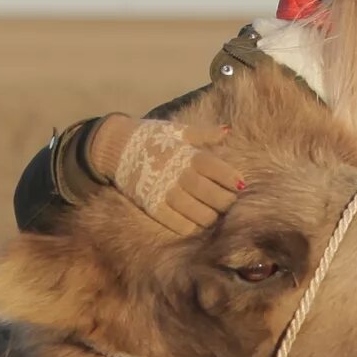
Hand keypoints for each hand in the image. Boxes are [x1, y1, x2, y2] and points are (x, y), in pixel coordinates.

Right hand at [83, 116, 246, 235]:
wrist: (115, 147)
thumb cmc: (151, 137)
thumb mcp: (177, 131)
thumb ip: (203, 133)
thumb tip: (227, 130)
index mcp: (186, 154)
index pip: (216, 169)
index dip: (231, 178)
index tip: (241, 184)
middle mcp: (177, 174)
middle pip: (211, 194)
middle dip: (226, 201)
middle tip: (229, 202)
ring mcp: (164, 192)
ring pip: (199, 213)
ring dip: (212, 216)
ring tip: (214, 213)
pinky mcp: (152, 206)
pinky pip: (178, 224)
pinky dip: (192, 226)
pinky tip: (196, 222)